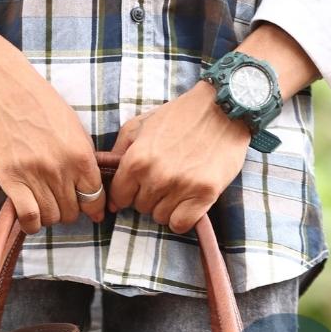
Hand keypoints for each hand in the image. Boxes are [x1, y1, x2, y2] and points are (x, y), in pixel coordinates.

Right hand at [0, 11, 103, 233]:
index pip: (95, 198)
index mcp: (80, 154)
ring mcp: (35, 174)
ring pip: (52, 217)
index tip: (89, 210)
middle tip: (59, 200)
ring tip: (43, 203)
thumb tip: (93, 189)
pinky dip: (32, 224)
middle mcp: (60, 168)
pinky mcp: (10, 178)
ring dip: (49, 216)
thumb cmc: (38, 102)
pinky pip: (29, 217)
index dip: (94, 208)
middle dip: (68, 211)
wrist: (1, 86)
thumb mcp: (73, 126)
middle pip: (72, 212)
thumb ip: (84, 157)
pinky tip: (31, 219)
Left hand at [107, 82, 249, 233]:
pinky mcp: (205, 194)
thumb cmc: (180, 115)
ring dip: (167, 206)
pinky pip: (181, 224)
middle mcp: (157, 176)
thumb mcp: (141, 125)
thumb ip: (119, 152)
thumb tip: (107, 186)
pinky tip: (187, 202)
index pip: (119, 197)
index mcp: (137, 160)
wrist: (223, 107)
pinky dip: (182, 218)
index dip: (127, 193)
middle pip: (141, 208)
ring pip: (161, 217)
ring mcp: (182, 187)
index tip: (138, 186)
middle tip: (165, 179)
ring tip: (178, 186)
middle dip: (149, 197)